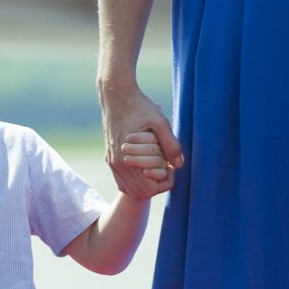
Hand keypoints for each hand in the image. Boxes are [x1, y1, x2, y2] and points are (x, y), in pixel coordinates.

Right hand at [98, 79, 182, 198]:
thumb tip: (179, 164)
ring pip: (129, 189)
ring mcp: (112, 162)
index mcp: (128, 158)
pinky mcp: (109, 158)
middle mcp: (117, 164)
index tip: (170, 162)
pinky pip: (121, 180)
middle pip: (140, 192)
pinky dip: (134, 180)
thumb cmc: (139, 106)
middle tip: (164, 165)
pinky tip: (143, 166)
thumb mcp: (160, 122)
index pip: (151, 188)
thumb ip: (171, 145)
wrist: (115, 95)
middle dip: (156, 183)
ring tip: (154, 165)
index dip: (166, 178)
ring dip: (145, 183)